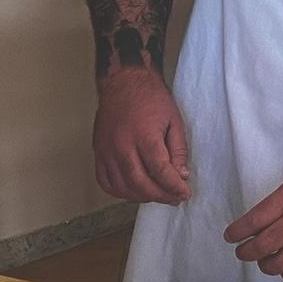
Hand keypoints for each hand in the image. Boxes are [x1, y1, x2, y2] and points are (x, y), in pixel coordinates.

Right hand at [92, 68, 190, 205]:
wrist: (124, 82)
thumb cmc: (151, 98)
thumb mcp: (174, 120)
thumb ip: (178, 150)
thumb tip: (181, 175)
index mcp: (144, 136)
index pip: (160, 171)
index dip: (174, 187)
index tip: (185, 193)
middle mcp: (122, 146)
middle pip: (140, 184)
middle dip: (160, 196)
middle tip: (174, 199)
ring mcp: (106, 151)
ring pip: (122, 187)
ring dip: (141, 197)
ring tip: (157, 195)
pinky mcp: (98, 152)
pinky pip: (105, 181)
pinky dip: (119, 191)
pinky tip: (133, 191)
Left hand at [224, 156, 282, 281]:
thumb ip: (282, 202)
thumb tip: (264, 220)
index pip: (252, 221)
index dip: (237, 232)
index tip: (230, 236)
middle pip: (262, 245)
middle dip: (246, 252)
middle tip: (242, 252)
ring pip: (280, 262)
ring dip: (266, 265)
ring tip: (263, 262)